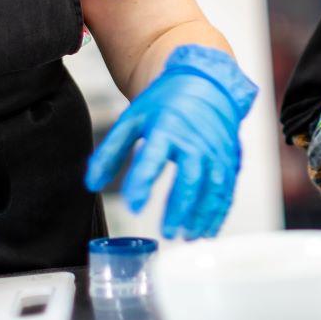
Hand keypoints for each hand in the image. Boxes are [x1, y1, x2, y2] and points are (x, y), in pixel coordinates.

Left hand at [84, 45, 257, 240]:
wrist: (205, 82)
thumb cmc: (165, 103)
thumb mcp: (132, 120)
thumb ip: (110, 153)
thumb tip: (91, 184)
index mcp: (167, 127)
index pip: (153, 158)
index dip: (142, 183)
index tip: (133, 206)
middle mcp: (195, 140)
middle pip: (190, 178)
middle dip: (179, 208)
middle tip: (166, 231)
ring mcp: (216, 150)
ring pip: (213, 188)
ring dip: (201, 215)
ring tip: (187, 236)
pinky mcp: (229, 159)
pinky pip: (226, 189)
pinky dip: (218, 212)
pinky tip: (207, 229)